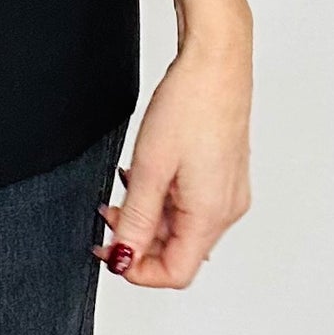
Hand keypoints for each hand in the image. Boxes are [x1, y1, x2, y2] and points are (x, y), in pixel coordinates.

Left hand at [95, 0, 251, 288]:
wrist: (216, 62)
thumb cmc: (191, 105)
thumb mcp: (149, 167)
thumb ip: (135, 218)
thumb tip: (124, 258)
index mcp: (211, 214)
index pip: (175, 272)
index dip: (136, 269)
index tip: (107, 250)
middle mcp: (227, 209)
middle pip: (178, 251)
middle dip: (137, 240)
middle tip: (105, 216)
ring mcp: (228, 193)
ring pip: (182, 228)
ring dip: (147, 218)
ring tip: (121, 190)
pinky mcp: (224, 176)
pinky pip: (191, 205)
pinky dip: (163, 200)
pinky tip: (144, 177)